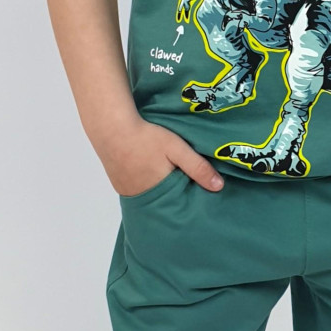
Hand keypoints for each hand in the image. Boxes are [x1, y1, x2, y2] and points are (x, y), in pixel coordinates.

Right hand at [97, 118, 224, 196]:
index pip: (179, 204)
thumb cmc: (146, 137)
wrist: (111, 126)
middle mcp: (140, 198)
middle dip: (174, 197)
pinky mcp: (118, 184)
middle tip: (184, 187)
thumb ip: (198, 167)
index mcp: (159, 192)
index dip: (188, 199)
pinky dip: (145, 186)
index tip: (199, 196)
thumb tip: (219, 187)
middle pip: (163, 203)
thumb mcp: (177, 148)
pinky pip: (136, 191)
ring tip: (168, 180)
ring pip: (150, 197)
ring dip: (159, 191)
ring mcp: (126, 192)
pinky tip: (149, 174)